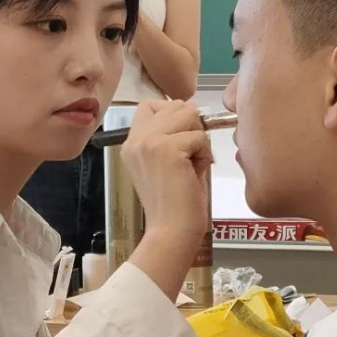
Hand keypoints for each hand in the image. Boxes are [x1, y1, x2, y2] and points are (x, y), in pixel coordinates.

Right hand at [121, 100, 211, 243]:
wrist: (171, 231)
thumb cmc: (174, 204)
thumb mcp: (166, 163)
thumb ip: (172, 135)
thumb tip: (193, 109)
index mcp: (131, 143)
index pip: (151, 105)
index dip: (173, 116)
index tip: (180, 141)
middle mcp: (136, 139)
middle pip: (174, 105)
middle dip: (190, 126)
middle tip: (189, 158)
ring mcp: (150, 142)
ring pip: (188, 114)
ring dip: (198, 138)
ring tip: (192, 164)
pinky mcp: (167, 149)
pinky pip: (199, 136)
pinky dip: (204, 154)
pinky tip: (195, 174)